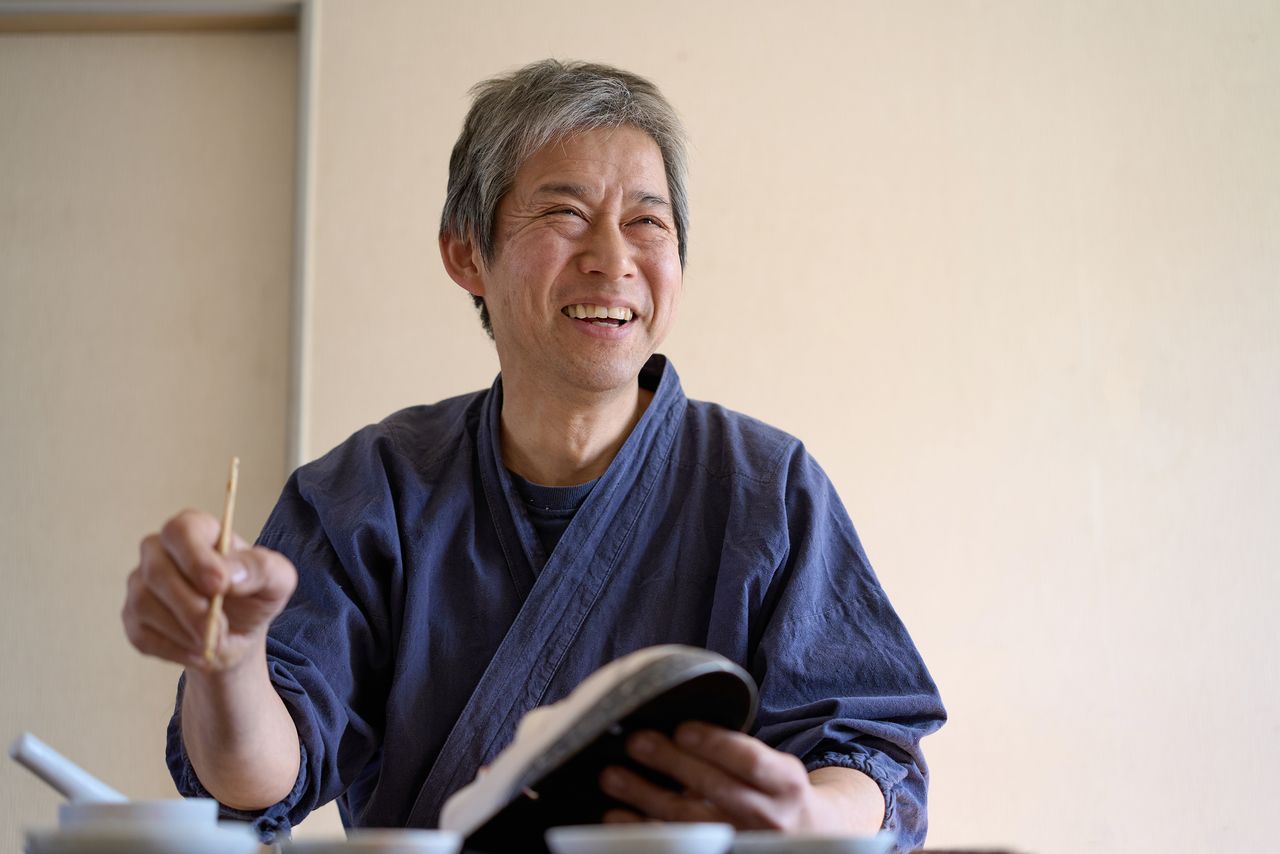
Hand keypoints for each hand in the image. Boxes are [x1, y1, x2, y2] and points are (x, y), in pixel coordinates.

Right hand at [122, 509, 296, 670]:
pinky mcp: (133, 619)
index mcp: (197, 530)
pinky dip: (174, 649)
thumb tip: (228, 575)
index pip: (181, 530)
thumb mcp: (276, 580)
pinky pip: (142, 635)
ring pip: (145, 604)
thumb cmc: (255, 595)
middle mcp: (161, 551)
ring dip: (184, 630)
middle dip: (190, 605)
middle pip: (157, 570)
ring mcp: (141, 584)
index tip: (218, 586)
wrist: (239, 634)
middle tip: (217, 627)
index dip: (195, 558)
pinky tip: (198, 649)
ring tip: (214, 638)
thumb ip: (261, 568)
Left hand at [599, 722, 882, 833]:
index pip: (749, 761)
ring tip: (612, 775)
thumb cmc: (777, 790)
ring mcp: (742, 840)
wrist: (807, 836)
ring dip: (645, 797)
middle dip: (671, 763)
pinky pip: (678, 842)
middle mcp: (768, 815)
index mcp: (784, 782)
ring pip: (689, 820)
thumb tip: (675, 722)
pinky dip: (643, 829)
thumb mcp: (776, 765)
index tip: (681, 727)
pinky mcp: (721, 853)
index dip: (714, 744)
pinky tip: (616, 815)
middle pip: (714, 788)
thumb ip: (738, 750)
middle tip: (636, 741)